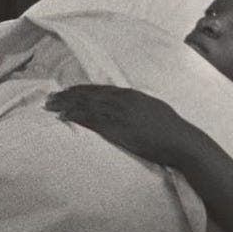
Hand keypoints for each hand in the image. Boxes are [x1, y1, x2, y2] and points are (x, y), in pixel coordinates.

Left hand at [44, 84, 198, 167]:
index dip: (81, 90)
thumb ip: (139, 106)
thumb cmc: (173, 130)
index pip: (99, 89)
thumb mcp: (155, 109)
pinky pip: (91, 120)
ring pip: (85, 105)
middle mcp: (122, 100)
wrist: (182, 142)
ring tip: (50, 105)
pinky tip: (63, 117)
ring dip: (65, 104)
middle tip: (50, 97)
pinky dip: (75, 117)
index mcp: (131, 95)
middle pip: (88, 95)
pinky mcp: (117, 128)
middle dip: (67, 95)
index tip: (66, 91)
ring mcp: (119, 113)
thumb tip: (132, 107)